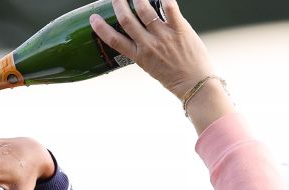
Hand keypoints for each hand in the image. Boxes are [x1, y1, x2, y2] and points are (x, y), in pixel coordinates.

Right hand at [89, 0, 219, 98]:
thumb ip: (143, 50)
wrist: (195, 83)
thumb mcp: (150, 66)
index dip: (101, 28)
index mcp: (139, 56)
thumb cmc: (174, 77)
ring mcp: (164, 36)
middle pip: (127, 20)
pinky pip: (170, 8)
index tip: (94, 18)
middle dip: (119, 4)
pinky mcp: (180, 29)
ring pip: (145, 11)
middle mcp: (149, 45)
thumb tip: (140, 33)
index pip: (114, 40)